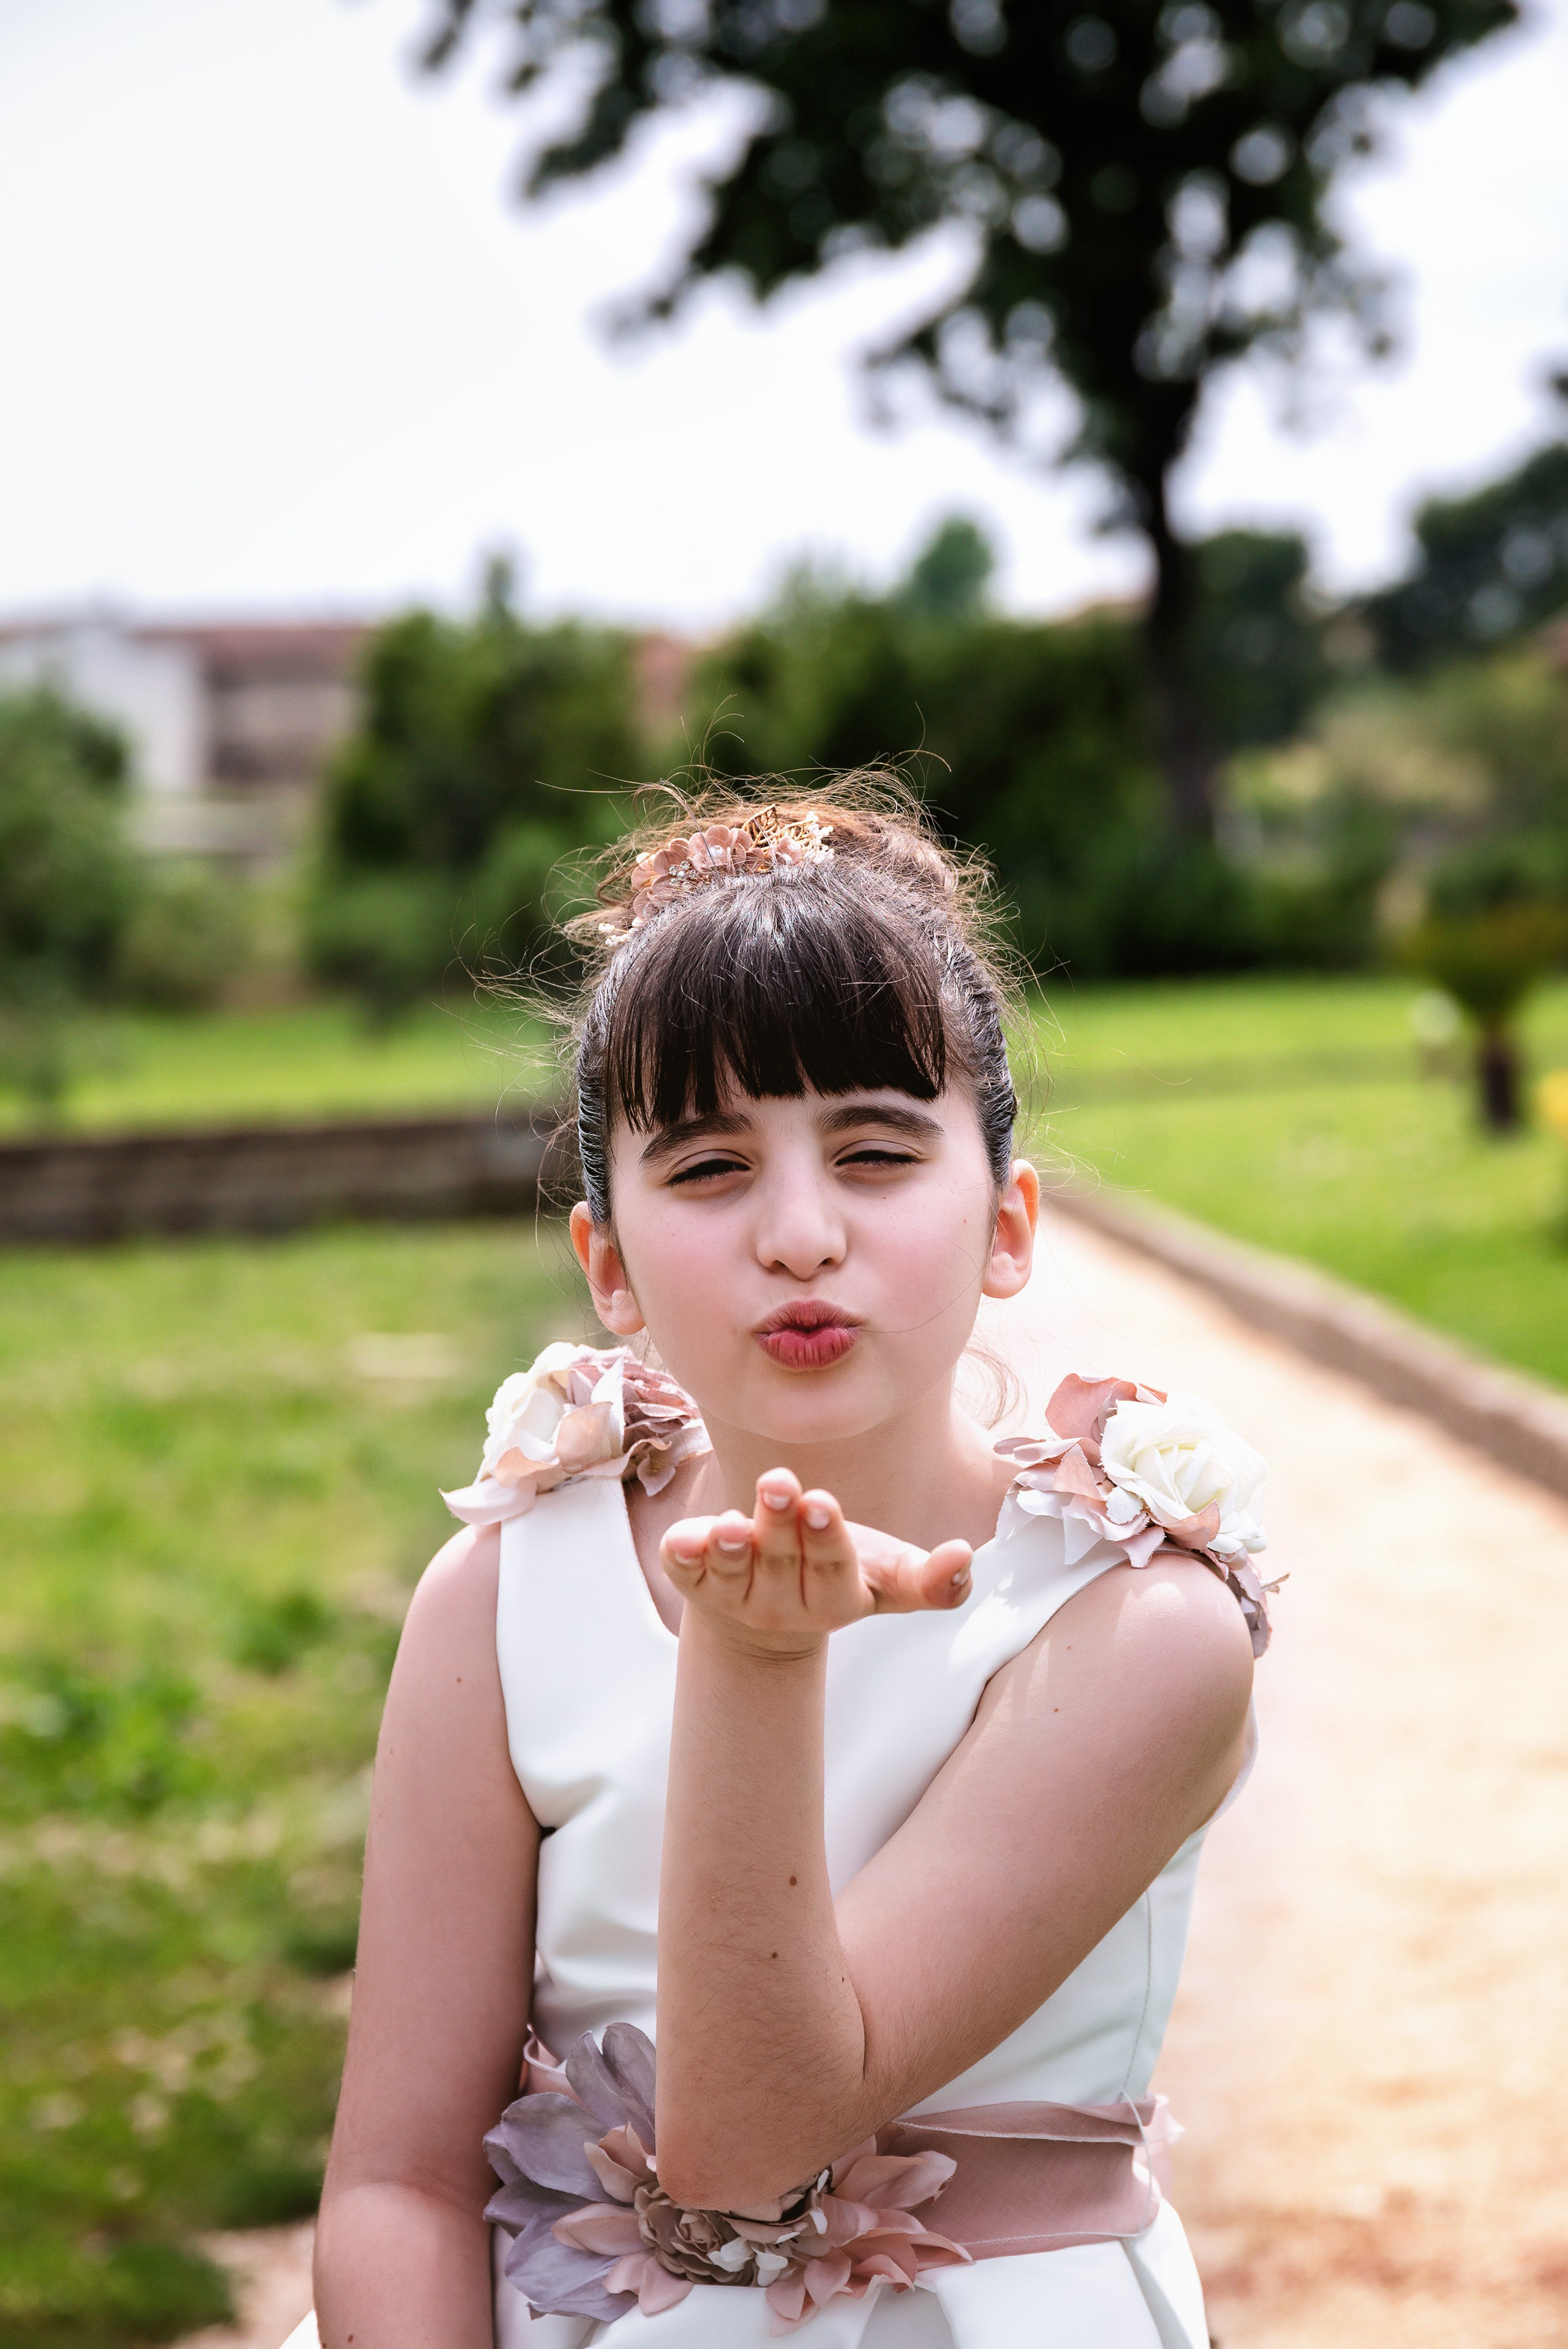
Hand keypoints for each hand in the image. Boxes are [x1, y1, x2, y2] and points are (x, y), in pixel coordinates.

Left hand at [660, 1470, 972, 1657]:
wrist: (775, 1604)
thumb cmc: (842, 1572)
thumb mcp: (890, 1577)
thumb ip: (930, 1579)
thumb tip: (964, 1558)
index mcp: (837, 1600)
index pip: (834, 1569)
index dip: (826, 1539)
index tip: (822, 1502)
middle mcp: (785, 1606)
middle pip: (783, 1561)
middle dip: (781, 1523)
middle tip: (780, 1482)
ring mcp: (737, 1598)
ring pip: (732, 1573)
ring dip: (732, 1548)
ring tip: (732, 1522)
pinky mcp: (697, 1585)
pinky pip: (685, 1575)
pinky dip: (682, 1558)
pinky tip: (682, 1539)